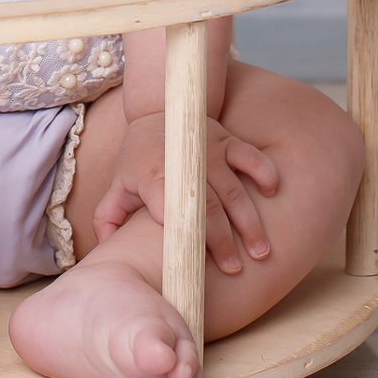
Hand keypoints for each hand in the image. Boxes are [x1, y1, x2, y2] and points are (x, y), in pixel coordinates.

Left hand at [93, 112, 279, 274]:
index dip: (183, 232)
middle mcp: (183, 163)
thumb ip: (108, 217)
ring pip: (234, 190)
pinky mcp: (226, 140)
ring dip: (249, 222)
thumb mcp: (119, 184)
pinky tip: (271, 194)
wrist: (157, 109)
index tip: (196, 259)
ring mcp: (208, 150)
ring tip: (260, 251)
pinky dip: (264, 174)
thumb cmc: (139, 156)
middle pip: (207, 207)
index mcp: (153, 177)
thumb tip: (106, 251)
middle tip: (235, 268)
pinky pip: (252, 157)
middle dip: (223, 240)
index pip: (169, 209)